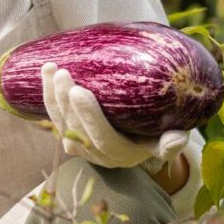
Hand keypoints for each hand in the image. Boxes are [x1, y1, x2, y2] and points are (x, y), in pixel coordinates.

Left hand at [41, 62, 189, 172]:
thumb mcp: (166, 141)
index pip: (101, 138)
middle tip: (62, 73)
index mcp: (121, 154)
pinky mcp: (69, 136)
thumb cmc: (156, 135)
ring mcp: (80, 147)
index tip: (79, 91)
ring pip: (60, 122)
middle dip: (65, 100)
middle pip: (76, 128)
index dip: (89, 116)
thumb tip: (177, 139)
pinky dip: (48, 95)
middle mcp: (97, 154)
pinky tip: (46, 73)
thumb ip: (172, 143)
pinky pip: (54, 116)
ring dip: (52, 95)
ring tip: (50, 68)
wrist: (137, 142)